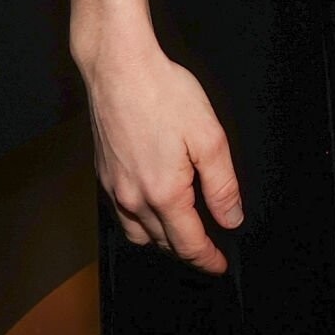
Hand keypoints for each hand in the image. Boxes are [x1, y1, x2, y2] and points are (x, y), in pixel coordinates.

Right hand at [84, 34, 243, 273]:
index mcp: (164, 193)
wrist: (118, 68)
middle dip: (186, 250)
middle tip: (207, 249)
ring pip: (138, 232)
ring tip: (182, 232)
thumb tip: (230, 218)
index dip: (207, 258)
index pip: (188, 243)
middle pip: (162, 242)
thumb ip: (221, 184)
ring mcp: (113, 188)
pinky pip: (122, 213)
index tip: (219, 265)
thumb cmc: (164, 94)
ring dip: (161, 240)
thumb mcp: (209, 137)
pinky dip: (140, 221)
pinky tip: (152, 206)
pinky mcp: (103, 174)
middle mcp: (133, 197)